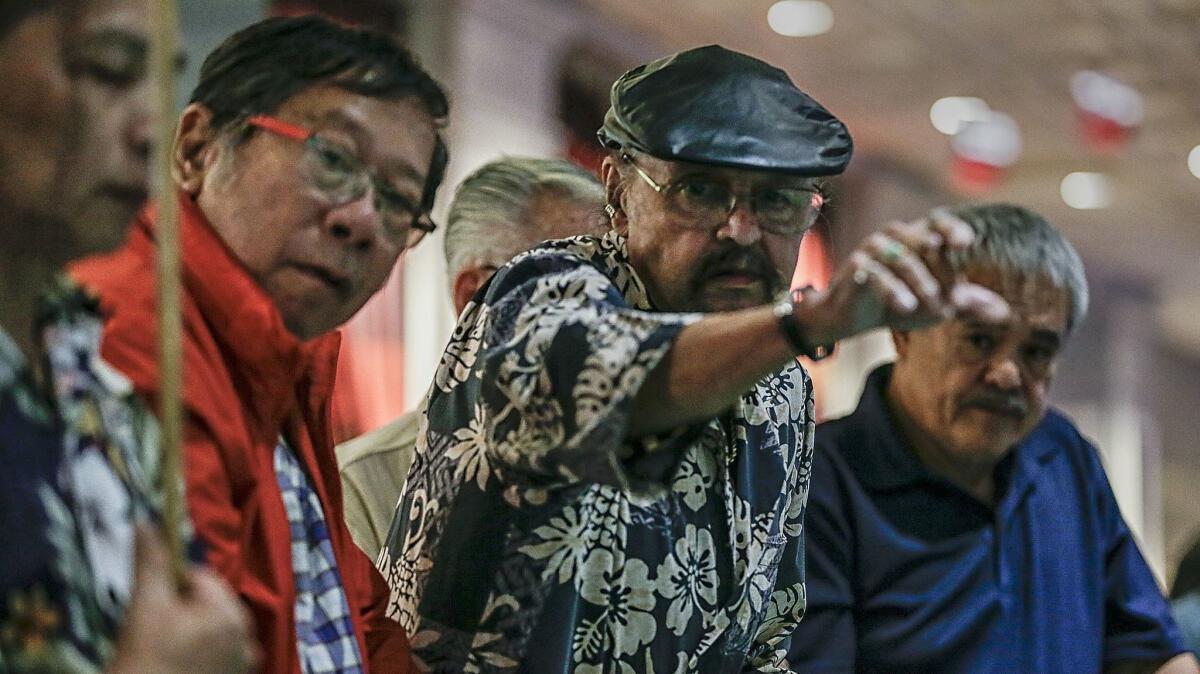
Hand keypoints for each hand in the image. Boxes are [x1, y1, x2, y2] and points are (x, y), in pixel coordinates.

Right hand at [107, 525, 258, 673]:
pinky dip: (202, 655)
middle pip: (210, 603)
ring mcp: (244, 662)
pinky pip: (220, 654)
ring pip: (214, 629)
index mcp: (230, 612)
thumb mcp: (144, 608)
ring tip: (164, 652)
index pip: (201, 577)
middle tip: (154, 633)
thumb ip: (152, 562)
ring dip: (191, 632)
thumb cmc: (143, 663)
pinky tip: (178, 666)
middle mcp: (247, 635)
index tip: (149, 605)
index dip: (170, 585)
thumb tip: (146, 523)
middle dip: (182, 610)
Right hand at [799, 208, 1010, 343]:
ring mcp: (873, 248)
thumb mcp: (936, 306)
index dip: (952, 228)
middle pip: (925, 242)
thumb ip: (966, 304)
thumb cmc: (898, 302)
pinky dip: (893, 290)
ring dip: (920, 284)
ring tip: (929, 307)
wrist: (852, 317)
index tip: (965, 243)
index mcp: (917, 237)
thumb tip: (1004, 312)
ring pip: (903, 258)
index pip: (938, 221)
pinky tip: (906, 306)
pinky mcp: (856, 266)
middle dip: (940, 273)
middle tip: (951, 301)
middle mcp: (895, 236)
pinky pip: (876, 274)